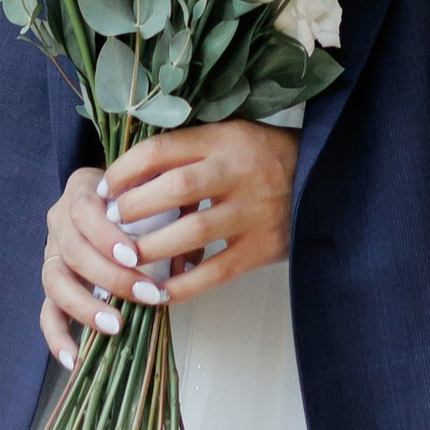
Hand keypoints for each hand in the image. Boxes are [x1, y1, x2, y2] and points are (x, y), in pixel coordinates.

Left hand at [38, 122, 298, 366]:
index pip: (162, 149)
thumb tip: (130, 176)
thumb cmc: (265, 157)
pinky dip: (183, 285)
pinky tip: (159, 293)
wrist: (324, 178)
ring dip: (152, 248)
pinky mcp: (262, 247)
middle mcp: (237, 172)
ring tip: (125, 259)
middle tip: (110, 223)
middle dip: (135, 208)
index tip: (104, 188)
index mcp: (225, 139)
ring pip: (192, 232)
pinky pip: (215, 271)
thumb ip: (189, 151)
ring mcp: (252, 212)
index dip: (125, 170)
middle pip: (175, 188)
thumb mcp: (231, 137)